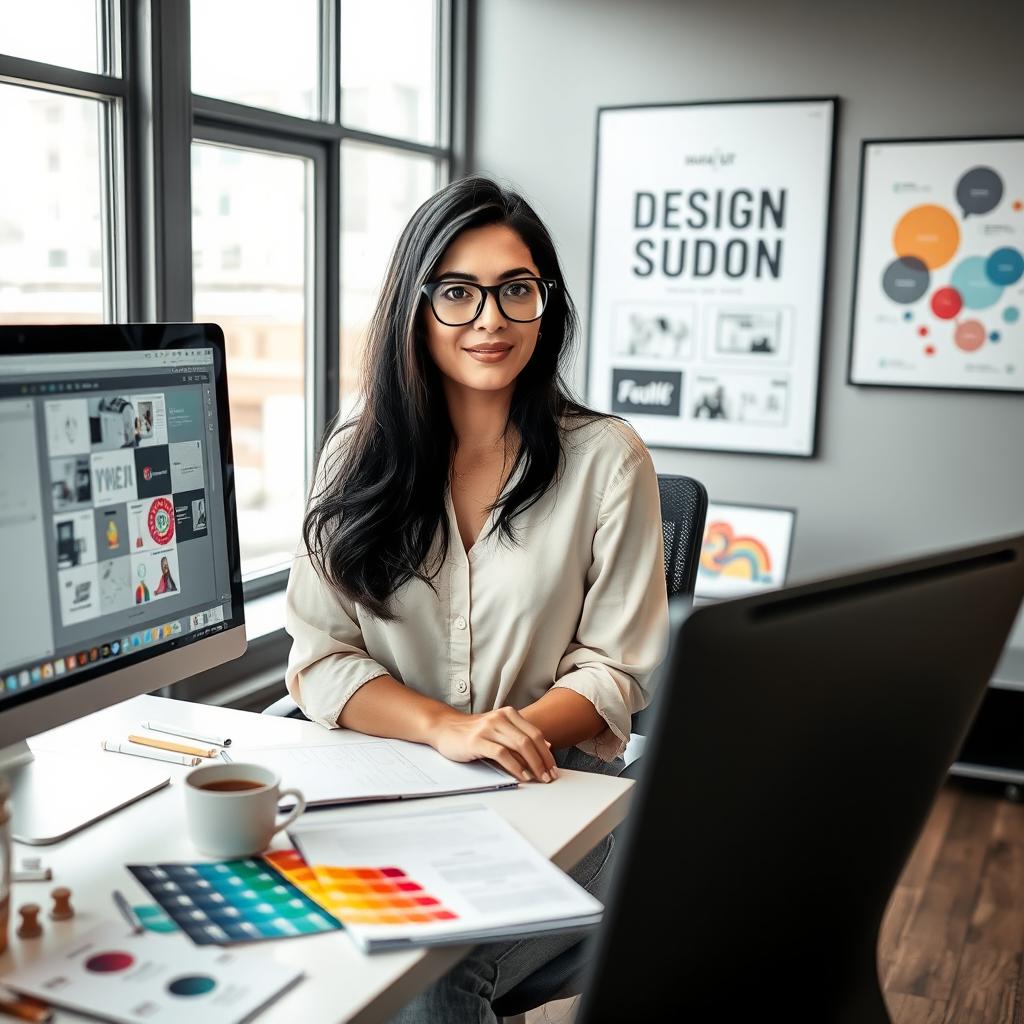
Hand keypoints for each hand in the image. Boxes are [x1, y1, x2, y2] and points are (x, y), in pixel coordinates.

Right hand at [431, 706, 559, 782]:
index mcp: (509, 713)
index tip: (553, 768)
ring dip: (533, 765)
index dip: (546, 752)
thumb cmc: (473, 732)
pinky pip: (502, 754)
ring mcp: (488, 728)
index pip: (535, 733)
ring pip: (519, 745)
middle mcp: (500, 718)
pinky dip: (515, 766)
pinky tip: (521, 776)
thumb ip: (519, 735)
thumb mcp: (499, 729)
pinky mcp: (477, 740)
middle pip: (530, 740)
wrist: (444, 728)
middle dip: (543, 760)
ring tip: (539, 778)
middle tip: (549, 776)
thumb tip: (545, 747)